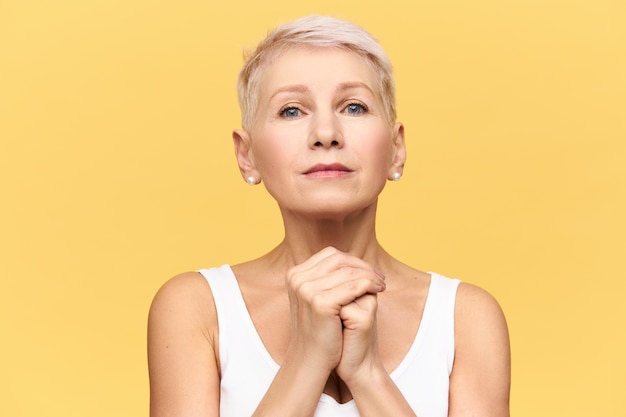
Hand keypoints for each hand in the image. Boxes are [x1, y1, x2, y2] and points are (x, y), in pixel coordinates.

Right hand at [285, 247, 385, 373]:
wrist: (310, 359)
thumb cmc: (319, 330)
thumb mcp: (317, 298)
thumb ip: (327, 279)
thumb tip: (352, 262)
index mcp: (295, 274)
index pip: (330, 255)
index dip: (353, 260)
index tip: (369, 271)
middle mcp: (297, 278)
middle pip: (338, 260)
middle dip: (363, 266)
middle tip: (379, 276)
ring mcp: (306, 290)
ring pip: (348, 271)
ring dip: (369, 275)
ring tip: (381, 283)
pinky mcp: (320, 303)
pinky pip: (353, 286)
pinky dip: (370, 284)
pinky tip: (379, 290)